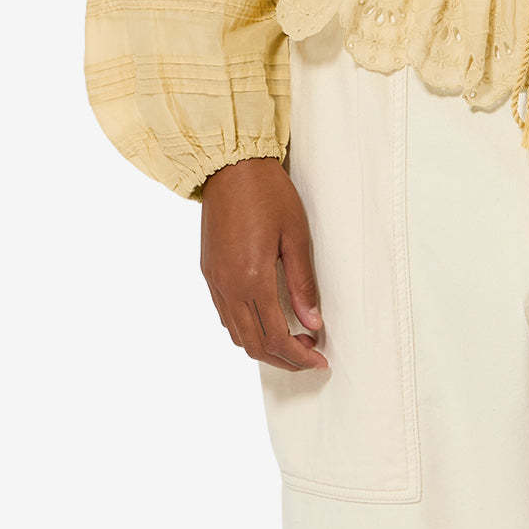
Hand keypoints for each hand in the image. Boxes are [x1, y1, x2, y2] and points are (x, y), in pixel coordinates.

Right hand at [200, 157, 327, 371]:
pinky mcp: (209, 273)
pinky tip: (267, 320)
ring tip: (293, 341)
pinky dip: (246, 329)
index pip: (276, 337)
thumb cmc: (269, 194)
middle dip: (283, 359)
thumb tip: (313, 324)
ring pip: (236, 335)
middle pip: (254, 344)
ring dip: (264, 347)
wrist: (231, 167)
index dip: (299, 356)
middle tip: (310, 356)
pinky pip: (225, 315)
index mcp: (252, 279)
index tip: (319, 360)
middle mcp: (228, 286)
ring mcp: (215, 281)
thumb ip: (303, 284)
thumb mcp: (296, 236)